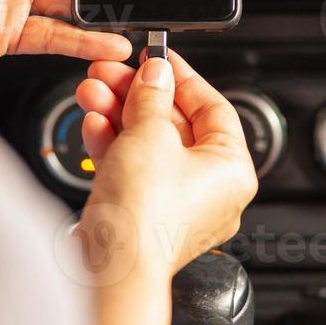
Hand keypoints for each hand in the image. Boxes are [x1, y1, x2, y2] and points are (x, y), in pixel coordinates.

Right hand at [74, 51, 257, 282]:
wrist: (112, 267)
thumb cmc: (147, 215)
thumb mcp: (150, 133)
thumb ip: (152, 96)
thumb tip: (156, 73)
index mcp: (232, 171)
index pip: (213, 108)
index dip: (182, 77)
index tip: (158, 57)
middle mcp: (210, 191)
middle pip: (175, 125)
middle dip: (138, 95)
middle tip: (113, 73)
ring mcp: (177, 205)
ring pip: (149, 146)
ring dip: (119, 114)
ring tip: (93, 92)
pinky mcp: (145, 215)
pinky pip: (133, 169)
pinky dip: (114, 145)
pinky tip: (94, 123)